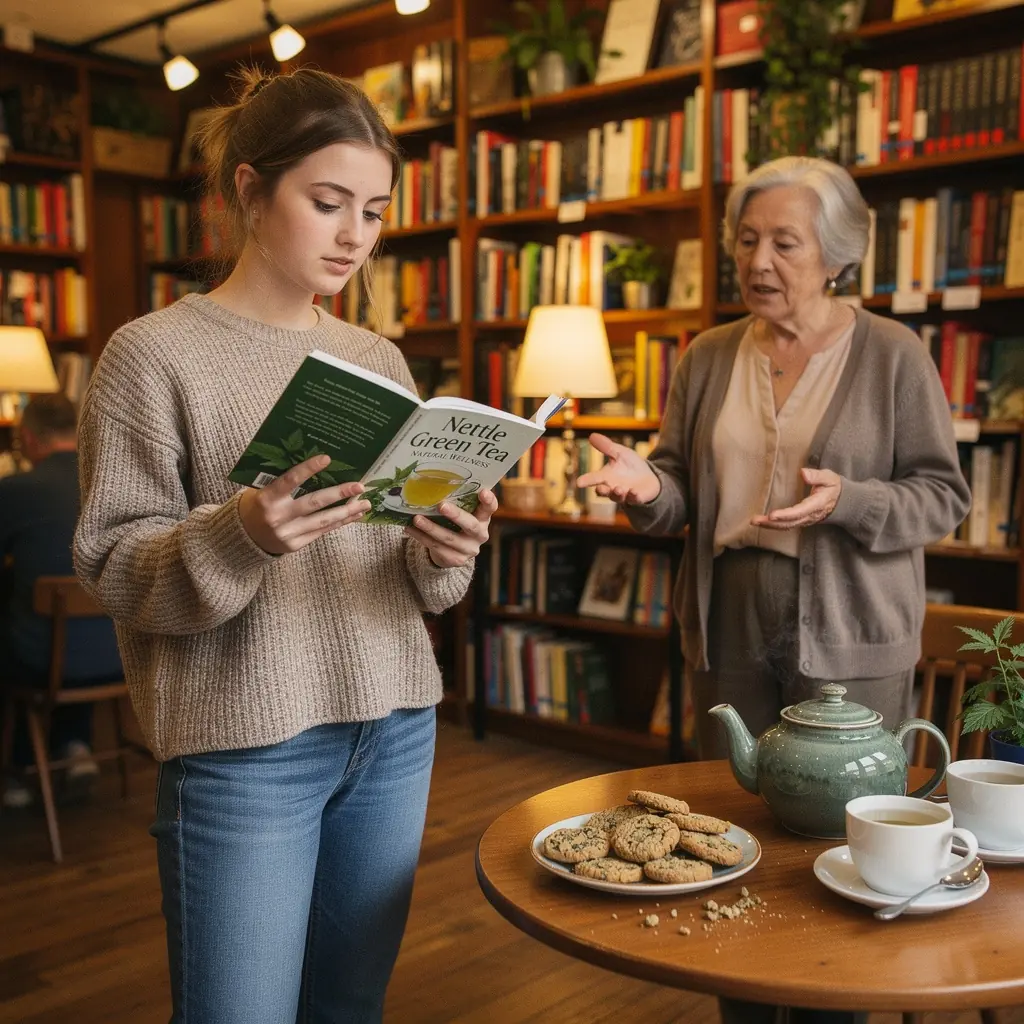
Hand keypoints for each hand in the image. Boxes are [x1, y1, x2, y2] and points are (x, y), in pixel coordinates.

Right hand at [238, 454, 370, 554]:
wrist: (244, 537)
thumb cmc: (258, 505)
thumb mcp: (262, 490)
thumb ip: (284, 482)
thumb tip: (317, 465)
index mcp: (267, 499)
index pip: (289, 480)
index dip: (308, 469)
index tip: (327, 458)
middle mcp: (278, 517)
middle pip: (314, 503)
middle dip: (339, 494)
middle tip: (360, 486)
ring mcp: (288, 533)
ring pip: (323, 520)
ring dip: (347, 511)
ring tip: (366, 503)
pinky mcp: (296, 545)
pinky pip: (322, 531)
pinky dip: (340, 522)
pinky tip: (353, 515)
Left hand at [404, 488, 497, 567]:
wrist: (454, 552)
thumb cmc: (456, 524)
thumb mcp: (462, 513)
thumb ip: (457, 502)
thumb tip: (433, 482)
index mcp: (483, 518)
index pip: (490, 508)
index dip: (489, 501)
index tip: (483, 491)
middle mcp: (480, 535)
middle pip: (470, 525)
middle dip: (456, 515)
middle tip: (441, 505)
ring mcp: (469, 549)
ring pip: (449, 538)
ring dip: (430, 528)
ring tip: (416, 518)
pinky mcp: (456, 560)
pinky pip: (437, 548)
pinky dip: (422, 538)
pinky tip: (410, 529)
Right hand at [575, 432, 660, 504]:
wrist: (648, 476)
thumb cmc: (630, 465)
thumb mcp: (620, 453)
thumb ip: (607, 447)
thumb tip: (591, 435)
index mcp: (606, 477)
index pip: (594, 478)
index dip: (586, 481)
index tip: (579, 483)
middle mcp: (612, 488)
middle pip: (603, 492)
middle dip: (601, 491)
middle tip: (599, 488)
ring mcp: (625, 495)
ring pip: (618, 498)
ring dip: (617, 494)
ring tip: (618, 489)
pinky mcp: (637, 498)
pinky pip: (635, 499)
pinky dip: (634, 497)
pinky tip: (634, 492)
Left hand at [752, 467, 841, 530]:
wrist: (842, 502)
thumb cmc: (833, 487)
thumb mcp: (829, 478)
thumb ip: (817, 476)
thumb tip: (803, 473)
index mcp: (817, 505)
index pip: (799, 511)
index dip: (785, 514)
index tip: (772, 515)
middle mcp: (810, 515)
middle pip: (789, 523)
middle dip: (771, 523)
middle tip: (754, 520)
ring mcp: (805, 520)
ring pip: (786, 526)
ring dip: (769, 526)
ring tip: (754, 522)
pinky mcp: (801, 521)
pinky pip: (787, 526)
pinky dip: (774, 526)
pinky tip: (762, 523)